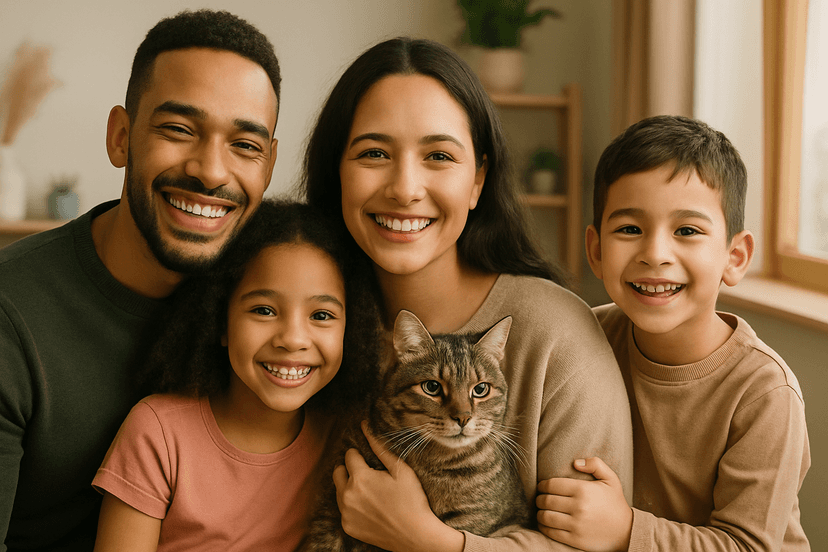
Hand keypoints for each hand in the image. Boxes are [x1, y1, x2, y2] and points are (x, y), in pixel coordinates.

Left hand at [332, 421, 463, 551]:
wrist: (416, 536)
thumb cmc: (412, 500)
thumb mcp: (400, 470)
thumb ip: (380, 447)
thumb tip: (365, 426)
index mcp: (360, 477)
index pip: (349, 455)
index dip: (360, 456)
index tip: (371, 462)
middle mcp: (347, 495)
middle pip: (337, 472)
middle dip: (350, 470)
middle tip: (368, 476)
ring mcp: (346, 513)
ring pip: (338, 491)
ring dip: (349, 488)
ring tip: (371, 494)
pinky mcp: (347, 527)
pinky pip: (343, 510)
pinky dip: (353, 506)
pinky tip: (370, 509)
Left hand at [536, 457, 631, 551]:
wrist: (627, 531)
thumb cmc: (615, 503)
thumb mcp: (611, 479)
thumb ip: (595, 464)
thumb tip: (575, 462)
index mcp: (583, 490)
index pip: (551, 485)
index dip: (542, 485)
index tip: (542, 486)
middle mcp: (578, 507)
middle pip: (546, 500)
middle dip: (539, 498)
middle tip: (540, 498)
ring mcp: (576, 525)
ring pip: (545, 516)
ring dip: (539, 513)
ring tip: (541, 510)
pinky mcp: (575, 539)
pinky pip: (551, 532)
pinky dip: (543, 527)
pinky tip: (545, 523)